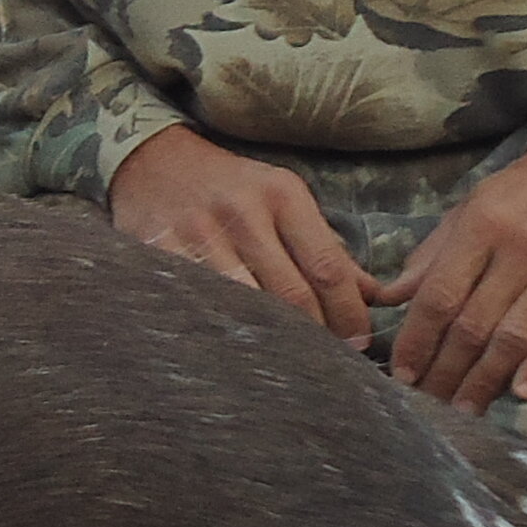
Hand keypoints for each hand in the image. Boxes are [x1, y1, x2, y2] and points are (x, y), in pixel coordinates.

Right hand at [102, 125, 379, 346]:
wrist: (153, 161)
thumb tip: (373, 294)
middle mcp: (244, 212)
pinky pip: (203, 304)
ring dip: (274, 341)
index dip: (349, 313)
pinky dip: (224, 330)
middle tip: (329, 364)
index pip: (327, 267)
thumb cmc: (230, 186)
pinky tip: (238, 351)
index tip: (359, 342)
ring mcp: (201, 234)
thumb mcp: (282, 198)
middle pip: (292, 294)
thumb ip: (325, 246)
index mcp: (282, 195)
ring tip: (291, 365)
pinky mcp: (164, 253)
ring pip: (249, 305)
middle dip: (317, 335)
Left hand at [380, 141, 526, 409]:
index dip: (417, 341)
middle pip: (473, 324)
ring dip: (486, 379)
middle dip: (446, 371)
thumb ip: (432, 256)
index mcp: (481, 226)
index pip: (439, 296)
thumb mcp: (471, 208)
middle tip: (428, 406)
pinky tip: (521, 392)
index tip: (402, 374)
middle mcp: (521, 247)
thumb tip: (387, 299)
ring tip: (466, 410)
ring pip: (516, 335)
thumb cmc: (526, 190)